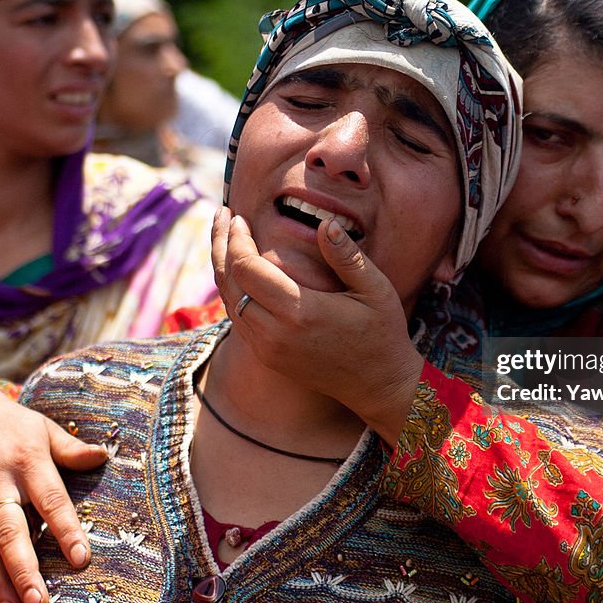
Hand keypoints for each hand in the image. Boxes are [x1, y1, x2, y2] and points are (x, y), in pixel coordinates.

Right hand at [0, 383, 106, 602]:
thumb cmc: (13, 425)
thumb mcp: (45, 429)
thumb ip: (72, 449)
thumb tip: (104, 456)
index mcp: (29, 461)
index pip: (51, 500)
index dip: (66, 531)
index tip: (81, 559)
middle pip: (11, 531)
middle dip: (24, 570)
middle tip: (39, 602)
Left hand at [211, 207, 423, 444]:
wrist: (380, 386)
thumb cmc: (382, 333)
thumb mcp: (376, 290)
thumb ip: (347, 257)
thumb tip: (325, 224)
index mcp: (300, 312)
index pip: (246, 269)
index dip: (237, 240)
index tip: (240, 217)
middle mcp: (276, 333)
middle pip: (228, 283)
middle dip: (220, 246)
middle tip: (222, 217)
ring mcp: (268, 349)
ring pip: (229, 302)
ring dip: (222, 268)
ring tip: (223, 238)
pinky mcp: (268, 358)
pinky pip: (238, 320)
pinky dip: (232, 291)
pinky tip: (237, 271)